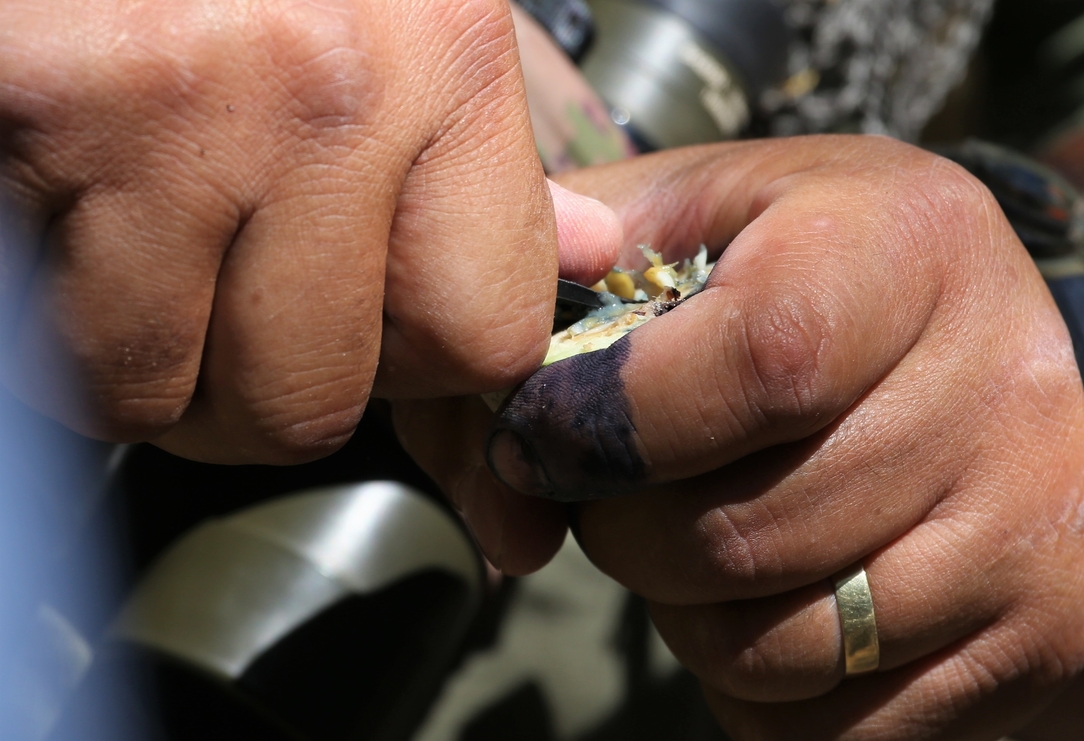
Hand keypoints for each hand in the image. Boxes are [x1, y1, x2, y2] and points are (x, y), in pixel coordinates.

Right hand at [0, 0, 619, 461]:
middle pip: (313, 399)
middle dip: (262, 389)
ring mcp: (178, 105)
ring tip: (145, 263)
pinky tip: (75, 230)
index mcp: (441, 56)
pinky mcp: (38, 116)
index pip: (484, 333)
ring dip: (147, 363)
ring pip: (161, 390)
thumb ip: (483, 159)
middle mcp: (326, 83)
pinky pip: (55, 341)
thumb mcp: (409, 21)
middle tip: (234, 312)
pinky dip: (54, 317)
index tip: (378, 335)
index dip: (417, 364)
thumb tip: (579, 251)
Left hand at [393, 136, 1083, 737]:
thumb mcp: (668, 225)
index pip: (763, 360)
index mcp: (905, 242)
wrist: (960, 339)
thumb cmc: (789, 271)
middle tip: (623, 491)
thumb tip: (504, 495)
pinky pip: (845, 728)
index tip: (543, 439)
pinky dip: (762, 688)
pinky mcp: (1037, 630)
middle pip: (748, 532)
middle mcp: (998, 379)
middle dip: (627, 535)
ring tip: (700, 538)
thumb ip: (543, 308)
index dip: (613, 424)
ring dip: (689, 615)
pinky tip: (765, 599)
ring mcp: (1030, 519)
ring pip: (785, 648)